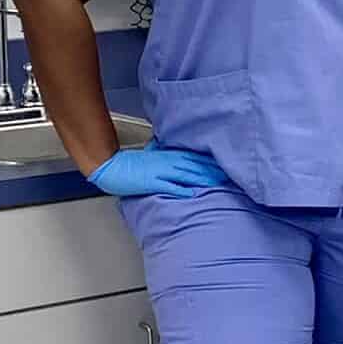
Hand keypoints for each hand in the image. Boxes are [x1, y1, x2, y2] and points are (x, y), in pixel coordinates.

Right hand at [87, 143, 229, 197]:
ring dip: (203, 178)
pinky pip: (169, 186)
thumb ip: (165, 152)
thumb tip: (173, 150)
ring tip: (219, 183)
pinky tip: (193, 193)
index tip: (227, 164)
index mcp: (169, 155)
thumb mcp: (152, 154)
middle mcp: (168, 162)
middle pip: (196, 165)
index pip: (195, 157)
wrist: (111, 166)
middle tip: (231, 175)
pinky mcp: (151, 182)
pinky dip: (182, 189)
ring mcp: (160, 172)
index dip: (212, 161)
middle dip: (214, 170)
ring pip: (187, 174)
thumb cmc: (130, 163)